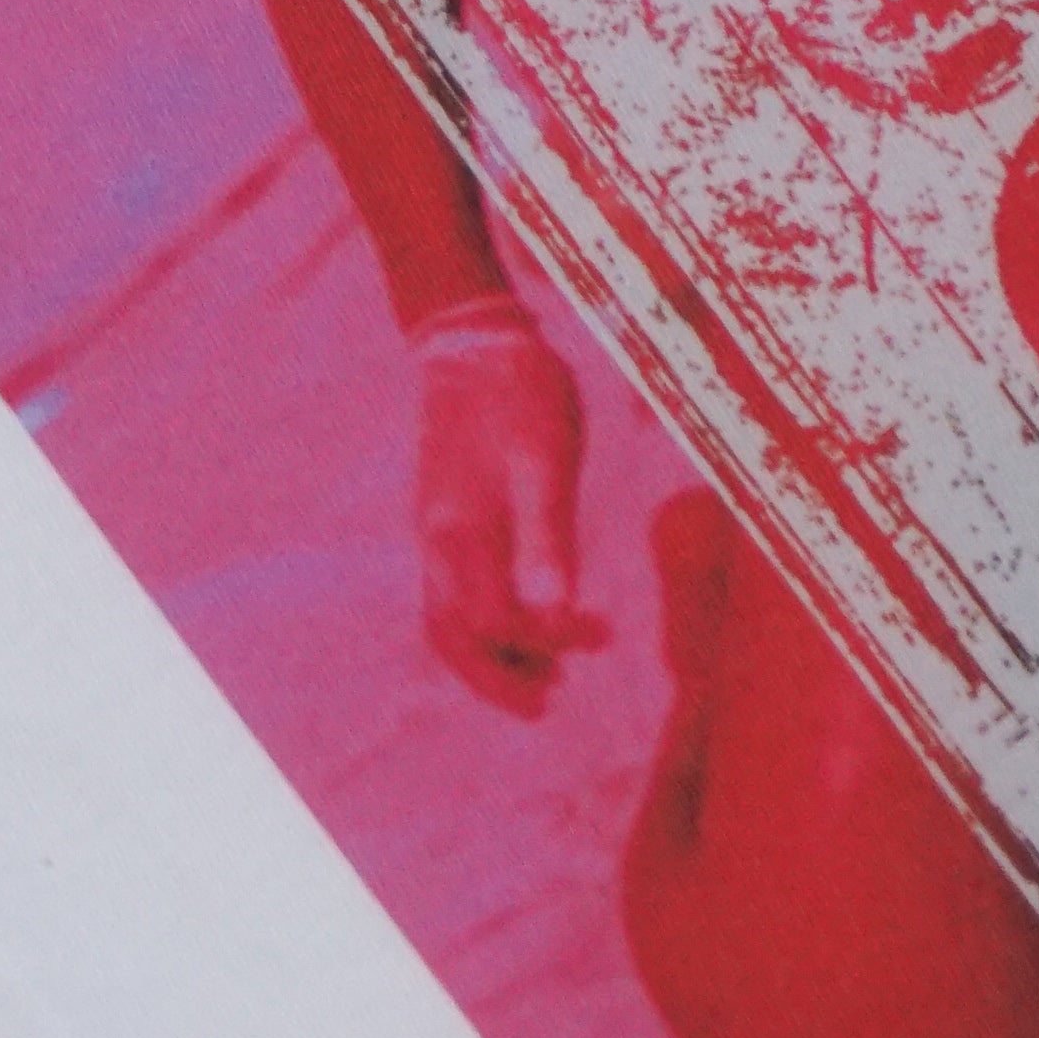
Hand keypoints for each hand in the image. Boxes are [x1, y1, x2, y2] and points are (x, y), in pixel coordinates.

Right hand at [407, 301, 602, 712]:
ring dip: (490, 657)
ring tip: (545, 675)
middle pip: (453, 638)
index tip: (603, 634)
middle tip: (552, 700)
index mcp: (459, 531)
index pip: (495, 621)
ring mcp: (435, 531)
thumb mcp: (545, 459)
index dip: (547, 643)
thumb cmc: (518, 392)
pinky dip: (484, 622)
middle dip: (499, 679)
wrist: (471, 337)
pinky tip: (525, 617)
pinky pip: (452, 592)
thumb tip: (555, 619)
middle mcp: (437, 541)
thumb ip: (547, 541)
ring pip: (447, 620)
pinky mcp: (445, 518)